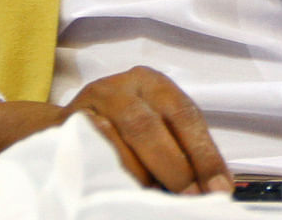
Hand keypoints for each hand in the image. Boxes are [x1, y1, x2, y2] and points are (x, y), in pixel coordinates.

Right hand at [61, 66, 231, 193]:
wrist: (61, 128)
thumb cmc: (122, 131)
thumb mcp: (156, 126)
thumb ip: (182, 149)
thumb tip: (213, 186)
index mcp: (154, 84)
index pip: (186, 116)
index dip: (204, 154)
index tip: (220, 188)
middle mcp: (122, 88)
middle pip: (151, 128)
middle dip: (176, 168)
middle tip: (191, 198)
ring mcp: (90, 105)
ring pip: (119, 142)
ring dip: (142, 176)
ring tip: (159, 199)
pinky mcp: (65, 127)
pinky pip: (92, 153)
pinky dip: (112, 175)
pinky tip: (125, 191)